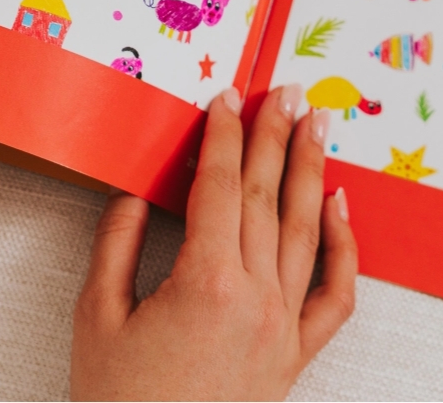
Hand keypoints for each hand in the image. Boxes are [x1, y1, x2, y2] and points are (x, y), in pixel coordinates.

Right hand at [71, 86, 356, 400]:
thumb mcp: (96, 322)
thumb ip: (115, 247)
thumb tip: (135, 195)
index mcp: (205, 284)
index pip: (219, 187)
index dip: (222, 135)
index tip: (226, 98)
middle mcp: (255, 297)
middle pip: (266, 195)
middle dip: (274, 134)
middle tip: (286, 90)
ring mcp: (284, 326)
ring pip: (306, 229)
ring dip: (311, 168)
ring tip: (317, 123)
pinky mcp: (297, 354)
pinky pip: (335, 294)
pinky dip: (346, 247)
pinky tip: (342, 206)